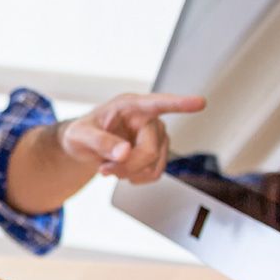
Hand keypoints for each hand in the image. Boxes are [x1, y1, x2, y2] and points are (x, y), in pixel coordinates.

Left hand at [63, 92, 204, 183]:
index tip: (200, 102)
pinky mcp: (158, 152)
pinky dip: (136, 178)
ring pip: (154, 165)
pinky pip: (155, 173)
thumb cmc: (81, 132)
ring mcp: (156, 136)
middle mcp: (148, 118)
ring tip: (109, 167)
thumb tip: (124, 152)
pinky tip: (122, 170)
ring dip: (129, 173)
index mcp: (130, 105)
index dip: (179, 103)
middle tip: (104, 169)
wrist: (84, 145)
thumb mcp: (79, 135)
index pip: (158, 103)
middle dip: (126, 166)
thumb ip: (99, 141)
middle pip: (150, 150)